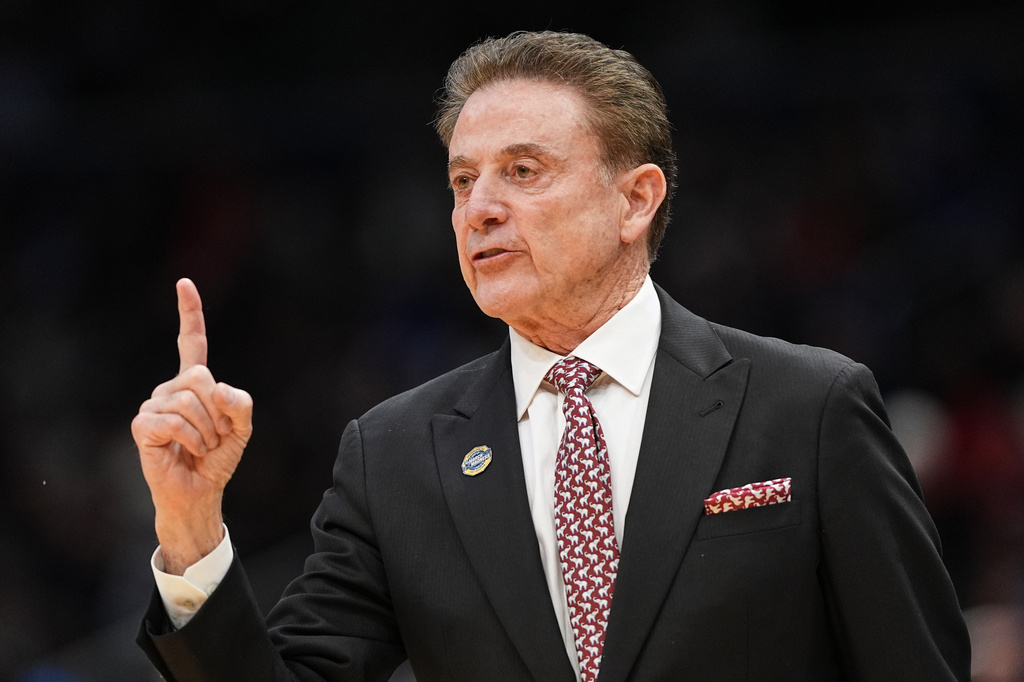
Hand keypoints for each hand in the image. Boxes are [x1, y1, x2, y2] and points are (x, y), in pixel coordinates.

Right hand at [131, 278, 252, 573]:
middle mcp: (170, 388)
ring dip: (206, 430)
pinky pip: (175, 422)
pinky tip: (186, 450)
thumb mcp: (243, 428)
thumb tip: (215, 388)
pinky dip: (190, 439)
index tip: (184, 283)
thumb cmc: (218, 458)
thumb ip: (240, 403)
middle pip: (201, 377)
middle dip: (218, 411)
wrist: (201, 490)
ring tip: (201, 446)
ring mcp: (153, 404)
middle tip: (216, 435)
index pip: (192, 341)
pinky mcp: (143, 425)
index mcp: (194, 382)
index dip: (189, 313)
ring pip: (189, 401)